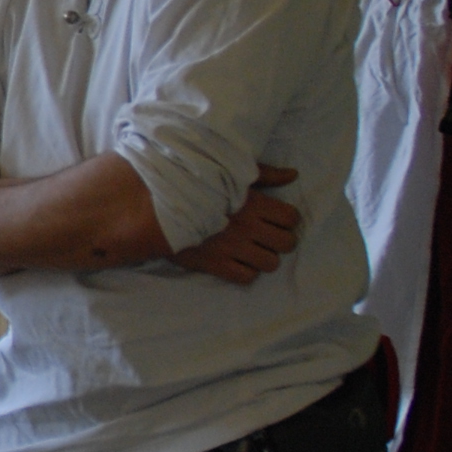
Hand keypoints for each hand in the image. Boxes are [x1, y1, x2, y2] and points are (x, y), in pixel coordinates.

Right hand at [171, 166, 300, 284]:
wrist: (158, 209)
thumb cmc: (198, 189)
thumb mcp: (231, 175)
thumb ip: (265, 175)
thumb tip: (293, 175)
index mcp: (253, 203)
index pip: (291, 218)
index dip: (287, 220)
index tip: (274, 220)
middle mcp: (248, 227)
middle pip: (287, 243)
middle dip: (280, 241)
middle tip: (266, 238)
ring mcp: (233, 248)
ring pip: (271, 263)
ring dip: (264, 258)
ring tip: (252, 251)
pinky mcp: (217, 265)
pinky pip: (247, 277)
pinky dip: (246, 271)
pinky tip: (237, 262)